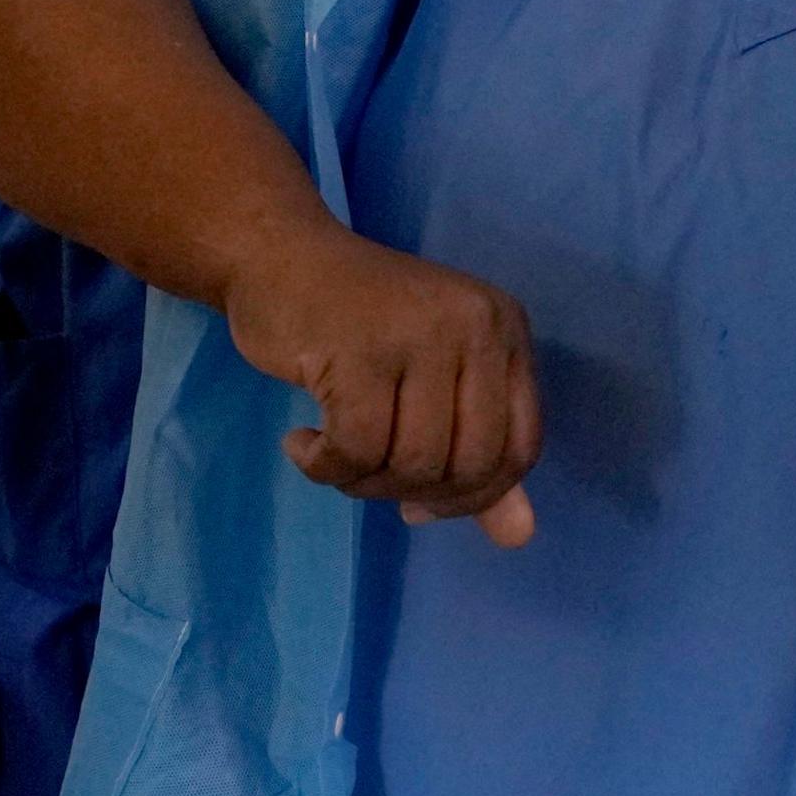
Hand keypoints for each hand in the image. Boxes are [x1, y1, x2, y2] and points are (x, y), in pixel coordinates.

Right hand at [220, 214, 539, 543]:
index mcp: (505, 330)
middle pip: (469, 465)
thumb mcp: (432, 383)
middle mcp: (475, 325)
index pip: (520, 449)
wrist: (276, 257)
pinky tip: (301, 443)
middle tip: (365, 474)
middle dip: (413, 493)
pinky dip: (324, 467)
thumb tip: (518, 539)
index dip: (474, 496)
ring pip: (413, 463)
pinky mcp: (358, 349)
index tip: (419, 502)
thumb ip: (478, 458)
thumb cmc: (357, 322)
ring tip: (331, 452)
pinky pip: (356, 450)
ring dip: (363, 482)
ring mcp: (418, 333)